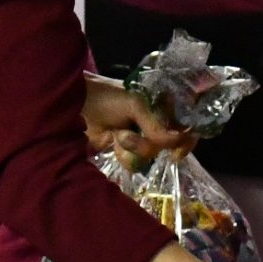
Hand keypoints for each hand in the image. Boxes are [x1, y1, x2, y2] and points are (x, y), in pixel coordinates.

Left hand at [83, 76, 197, 166]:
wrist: (77, 108)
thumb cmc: (108, 98)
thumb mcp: (134, 106)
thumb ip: (155, 126)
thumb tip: (176, 141)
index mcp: (162, 107)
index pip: (185, 126)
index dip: (185, 141)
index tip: (176, 152)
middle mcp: (155, 124)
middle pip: (168, 146)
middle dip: (148, 143)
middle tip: (129, 136)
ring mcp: (140, 139)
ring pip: (150, 155)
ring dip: (133, 148)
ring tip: (118, 135)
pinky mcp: (126, 151)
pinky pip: (135, 162)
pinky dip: (124, 154)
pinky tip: (112, 141)